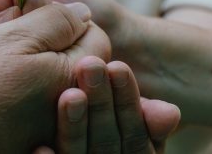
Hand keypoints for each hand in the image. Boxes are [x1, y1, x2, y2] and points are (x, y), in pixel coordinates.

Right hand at [0, 3, 111, 153]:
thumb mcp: (12, 38)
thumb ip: (55, 20)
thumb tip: (83, 12)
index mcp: (74, 76)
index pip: (96, 36)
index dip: (67, 21)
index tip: (36, 24)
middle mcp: (77, 106)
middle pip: (84, 60)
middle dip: (58, 44)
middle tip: (22, 46)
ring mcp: (59, 125)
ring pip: (65, 80)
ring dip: (45, 66)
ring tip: (13, 69)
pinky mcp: (41, 136)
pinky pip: (51, 104)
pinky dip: (36, 91)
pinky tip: (11, 92)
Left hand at [34, 56, 179, 153]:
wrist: (87, 148)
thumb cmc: (114, 122)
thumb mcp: (139, 124)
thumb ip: (152, 121)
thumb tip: (171, 111)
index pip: (135, 135)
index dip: (127, 101)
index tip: (117, 66)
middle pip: (107, 143)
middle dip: (100, 103)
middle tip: (90, 65)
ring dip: (75, 126)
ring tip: (70, 95)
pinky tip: (40, 147)